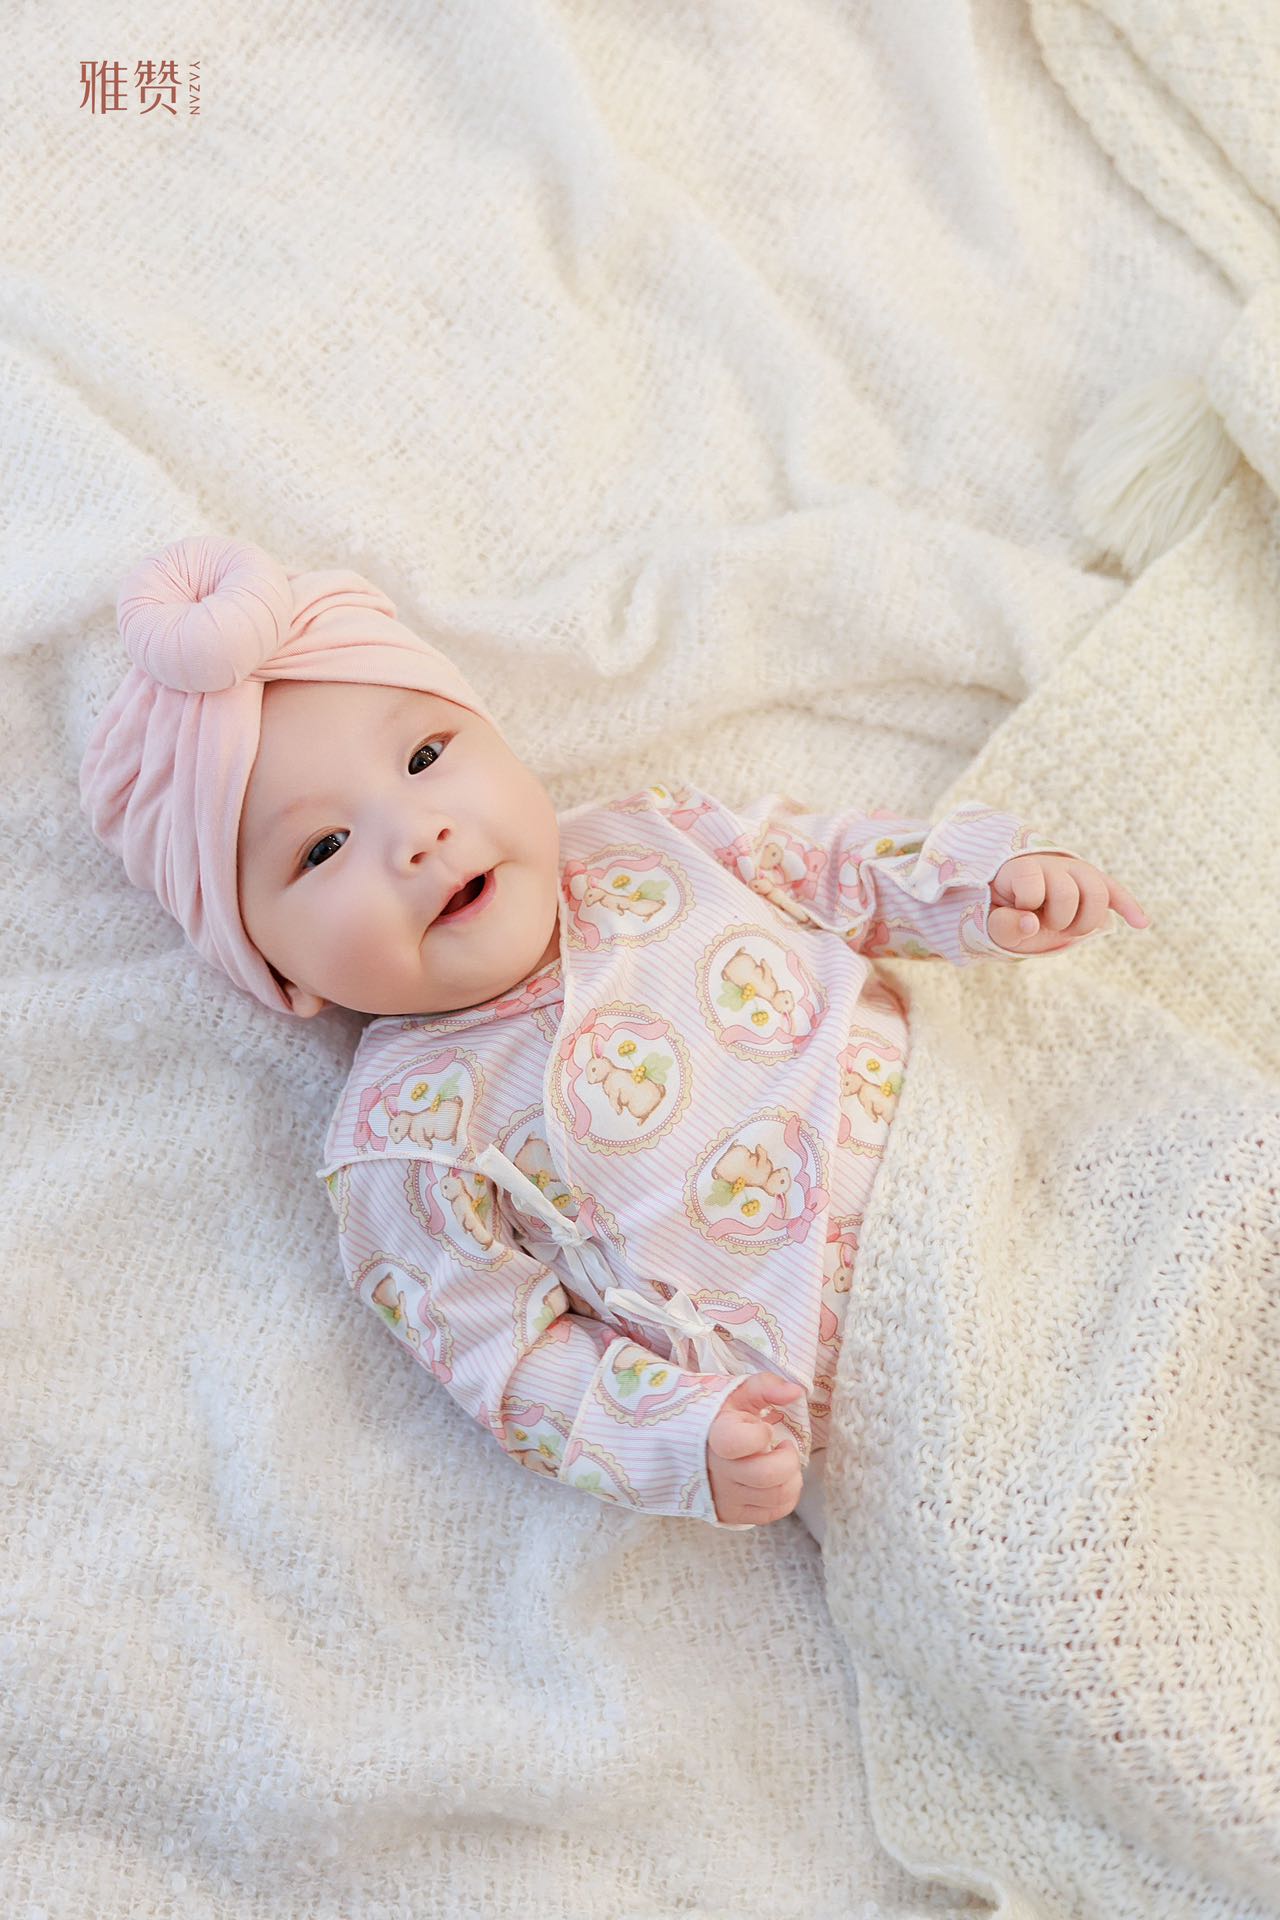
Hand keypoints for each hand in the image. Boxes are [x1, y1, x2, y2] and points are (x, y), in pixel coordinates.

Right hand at [707, 1374, 804, 1525]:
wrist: (688, 1445)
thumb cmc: (718, 1417)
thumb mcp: (737, 1393)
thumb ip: (767, 1386)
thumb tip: (796, 1392)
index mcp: (714, 1436)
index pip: (737, 1442)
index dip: (759, 1435)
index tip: (763, 1428)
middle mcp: (716, 1470)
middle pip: (766, 1476)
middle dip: (788, 1459)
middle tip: (784, 1447)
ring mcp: (724, 1496)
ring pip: (775, 1497)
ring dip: (791, 1478)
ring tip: (782, 1462)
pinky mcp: (731, 1514)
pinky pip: (772, 1513)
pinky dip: (787, 1497)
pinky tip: (779, 1480)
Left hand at [988, 853, 1149, 954]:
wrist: (1011, 899)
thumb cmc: (1001, 914)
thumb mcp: (991, 924)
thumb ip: (1004, 926)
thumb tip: (1032, 924)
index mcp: (1021, 867)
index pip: (1032, 882)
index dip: (1027, 903)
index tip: (1018, 909)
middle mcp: (1051, 863)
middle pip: (1070, 892)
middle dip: (1060, 919)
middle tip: (1045, 923)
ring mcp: (1074, 870)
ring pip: (1098, 893)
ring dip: (1086, 921)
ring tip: (1068, 928)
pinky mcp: (1092, 882)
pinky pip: (1115, 891)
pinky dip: (1128, 907)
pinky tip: (1141, 924)